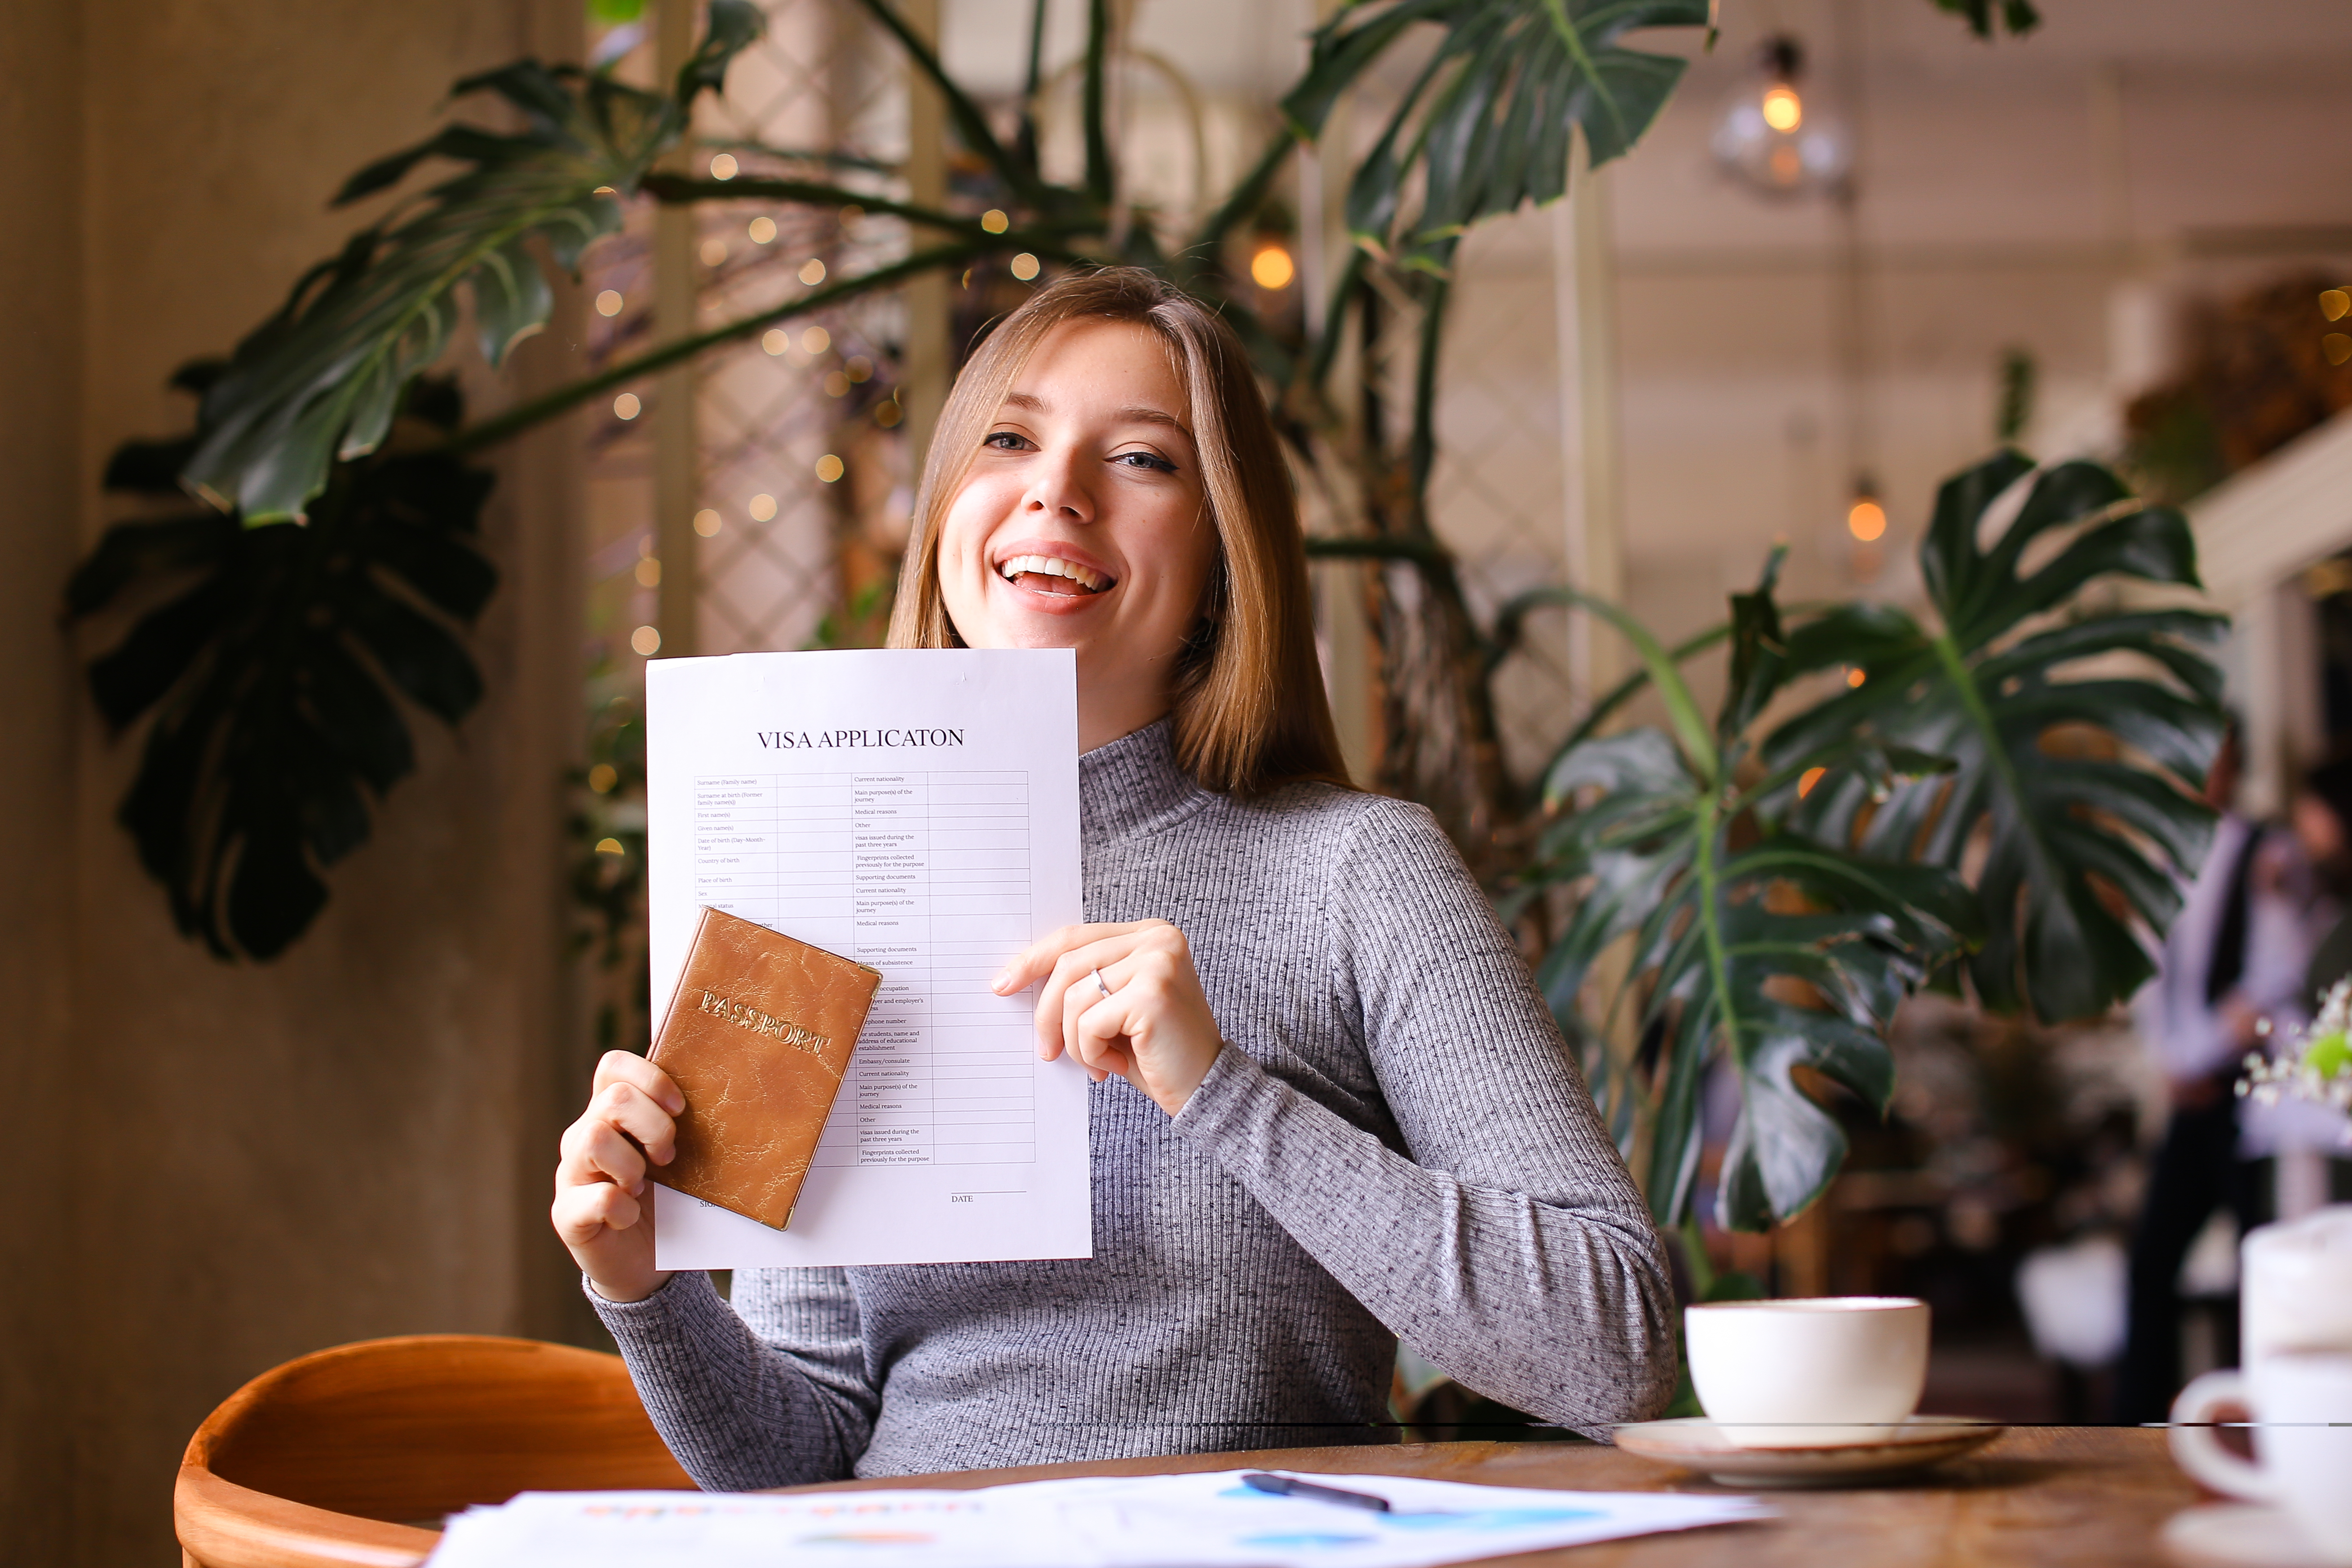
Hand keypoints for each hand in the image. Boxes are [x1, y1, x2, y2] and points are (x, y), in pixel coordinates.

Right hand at [551, 1051, 683, 1303]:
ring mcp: (570, 1173)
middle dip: (654, 1126)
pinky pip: (597, 1197)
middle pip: (613, 1098)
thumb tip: (722, 1079)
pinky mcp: (567, 1213)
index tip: (680, 1107)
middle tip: (669, 1157)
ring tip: (644, 1187)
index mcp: (610, 1113)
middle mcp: (584, 1135)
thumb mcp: (680, 1155)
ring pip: (595, 1138)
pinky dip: (623, 1208)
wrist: (646, 1265)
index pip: (613, 1066)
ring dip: (633, 1164)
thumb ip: (684, 1121)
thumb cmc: (667, 1199)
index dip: (649, 1077)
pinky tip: (629, 1218)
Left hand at [994, 920, 1221, 1115]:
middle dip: (1046, 1013)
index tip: (1003, 984)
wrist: (1205, 1089)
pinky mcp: (1152, 992)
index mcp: (1150, 934)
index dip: (1033, 960)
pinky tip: (1116, 1067)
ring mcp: (1158, 961)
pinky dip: (1092, 1053)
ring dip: (1076, 1042)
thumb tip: (1016, 978)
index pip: (1075, 937)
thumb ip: (1083, 983)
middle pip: (1068, 964)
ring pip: (1074, 996)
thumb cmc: (1156, 1052)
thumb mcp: (1115, 1008)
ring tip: (1099, 1063)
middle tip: (1046, 1051)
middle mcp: (1158, 939)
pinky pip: (1089, 1023)